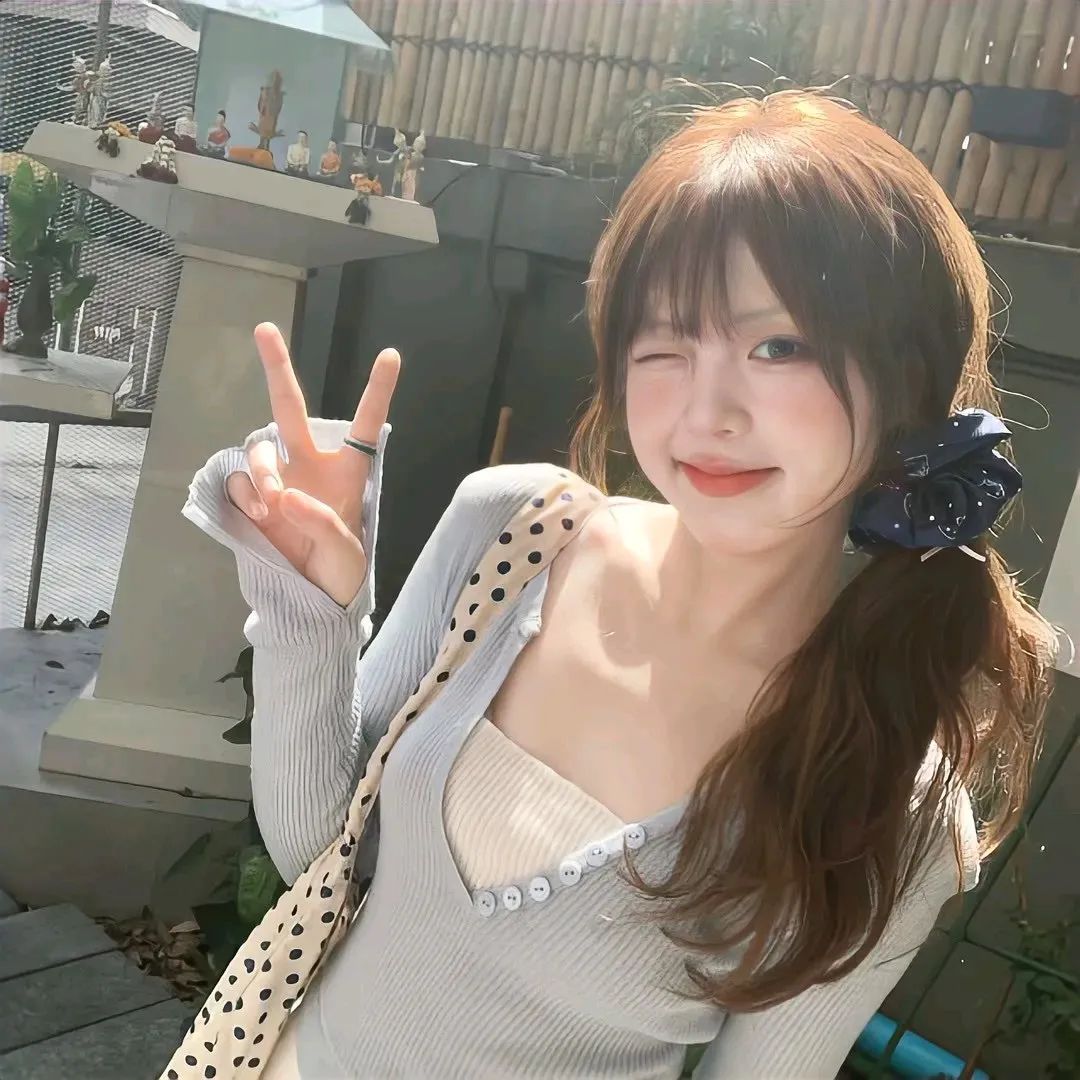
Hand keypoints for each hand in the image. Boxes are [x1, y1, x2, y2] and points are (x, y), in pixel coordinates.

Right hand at [225, 323, 399, 606]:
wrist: (311, 602)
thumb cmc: (341, 575)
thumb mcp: (347, 556)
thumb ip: (324, 525)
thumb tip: (288, 497)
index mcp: (348, 474)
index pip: (365, 426)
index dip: (377, 391)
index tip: (391, 355)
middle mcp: (310, 468)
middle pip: (291, 409)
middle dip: (277, 368)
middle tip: (264, 328)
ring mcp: (277, 481)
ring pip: (259, 447)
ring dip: (261, 466)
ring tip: (273, 499)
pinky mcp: (250, 500)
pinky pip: (236, 478)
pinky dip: (244, 490)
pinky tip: (259, 512)